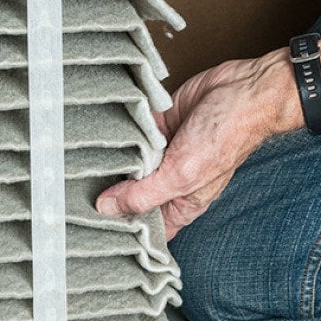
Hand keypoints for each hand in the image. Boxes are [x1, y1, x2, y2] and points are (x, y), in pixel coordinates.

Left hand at [95, 50, 299, 238]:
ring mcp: (161, 152)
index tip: (92, 229)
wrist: (242, 89)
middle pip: (129, 195)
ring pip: (125, 163)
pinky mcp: (156, 124)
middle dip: (107, 194)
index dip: (122, 231)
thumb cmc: (227, 137)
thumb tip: (106, 208)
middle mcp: (169, 180)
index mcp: (180, 203)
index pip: (146, 228)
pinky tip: (102, 134)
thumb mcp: (182, 175)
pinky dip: (117, 132)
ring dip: (109, 160)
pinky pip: (128, 133)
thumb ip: (143, 194)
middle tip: (78, 192)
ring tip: (82, 162)